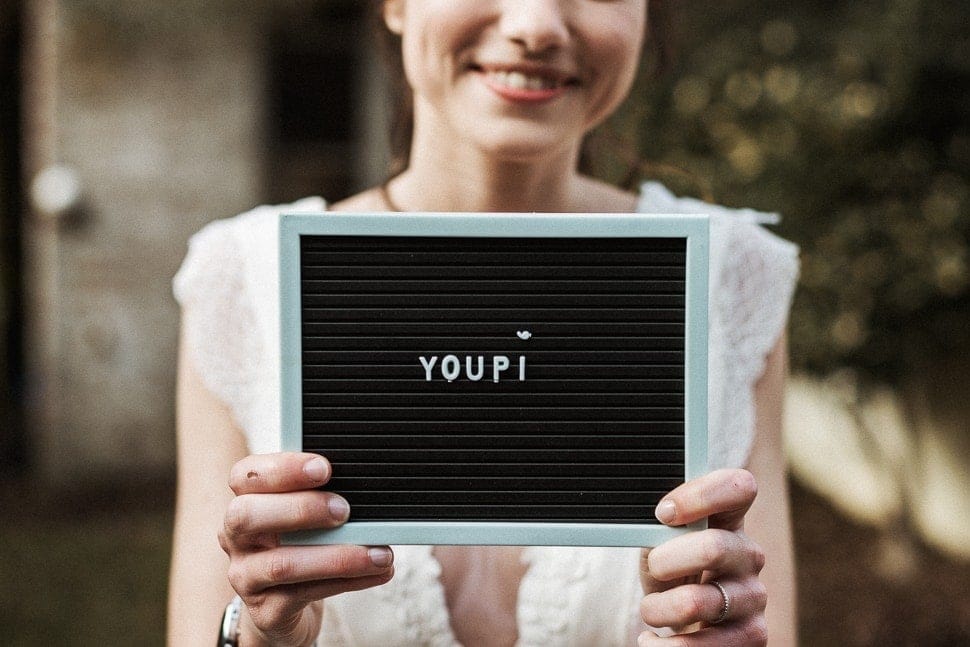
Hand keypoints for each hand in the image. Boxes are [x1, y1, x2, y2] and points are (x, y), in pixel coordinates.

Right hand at [218, 452, 394, 646]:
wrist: (282, 607)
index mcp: (244, 502)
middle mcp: (236, 538)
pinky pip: (306, 594)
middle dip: (300, 508)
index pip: (245, 475)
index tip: (324, 468)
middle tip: (344, 510)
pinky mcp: (267, 611)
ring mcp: (247, 577)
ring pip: (282, 564)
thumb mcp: (302, 517)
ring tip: (379, 553)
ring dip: (337, 556)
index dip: (282, 469)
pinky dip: (349, 581)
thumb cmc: (298, 547)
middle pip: (245, 516)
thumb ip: (320, 495)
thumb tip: (366, 486)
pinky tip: (379, 571)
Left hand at [638, 469, 767, 645]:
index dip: (701, 495)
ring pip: (700, 602)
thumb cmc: (673, 570)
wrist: (686, 620)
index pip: (738, 487)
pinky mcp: (753, 636)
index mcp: (729, 520)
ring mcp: (754, 597)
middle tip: (654, 568)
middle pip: (715, 547)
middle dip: (667, 560)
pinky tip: (652, 640)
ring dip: (660, 609)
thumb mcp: (661, 541)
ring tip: (650, 611)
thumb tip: (657, 522)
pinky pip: (704, 646)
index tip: (664, 512)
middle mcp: (749, 555)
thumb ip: (662, 526)